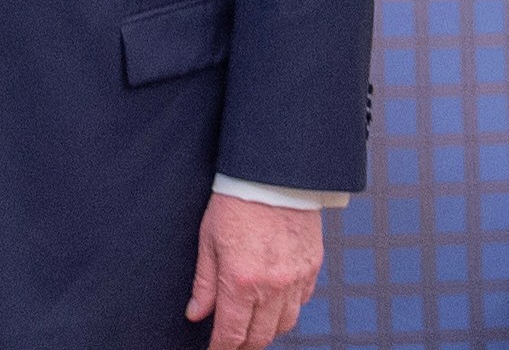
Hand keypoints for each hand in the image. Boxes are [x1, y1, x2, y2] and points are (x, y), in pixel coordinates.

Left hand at [186, 192, 321, 349]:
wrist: (274, 175)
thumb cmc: (235, 202)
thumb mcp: (208, 240)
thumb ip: (204, 283)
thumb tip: (196, 314)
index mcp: (241, 281)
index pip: (232, 333)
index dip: (221, 348)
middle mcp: (272, 286)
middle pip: (260, 337)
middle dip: (243, 345)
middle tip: (231, 342)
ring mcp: (296, 279)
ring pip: (284, 324)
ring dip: (266, 330)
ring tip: (251, 325)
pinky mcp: (312, 268)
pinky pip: (301, 302)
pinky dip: (287, 309)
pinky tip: (274, 301)